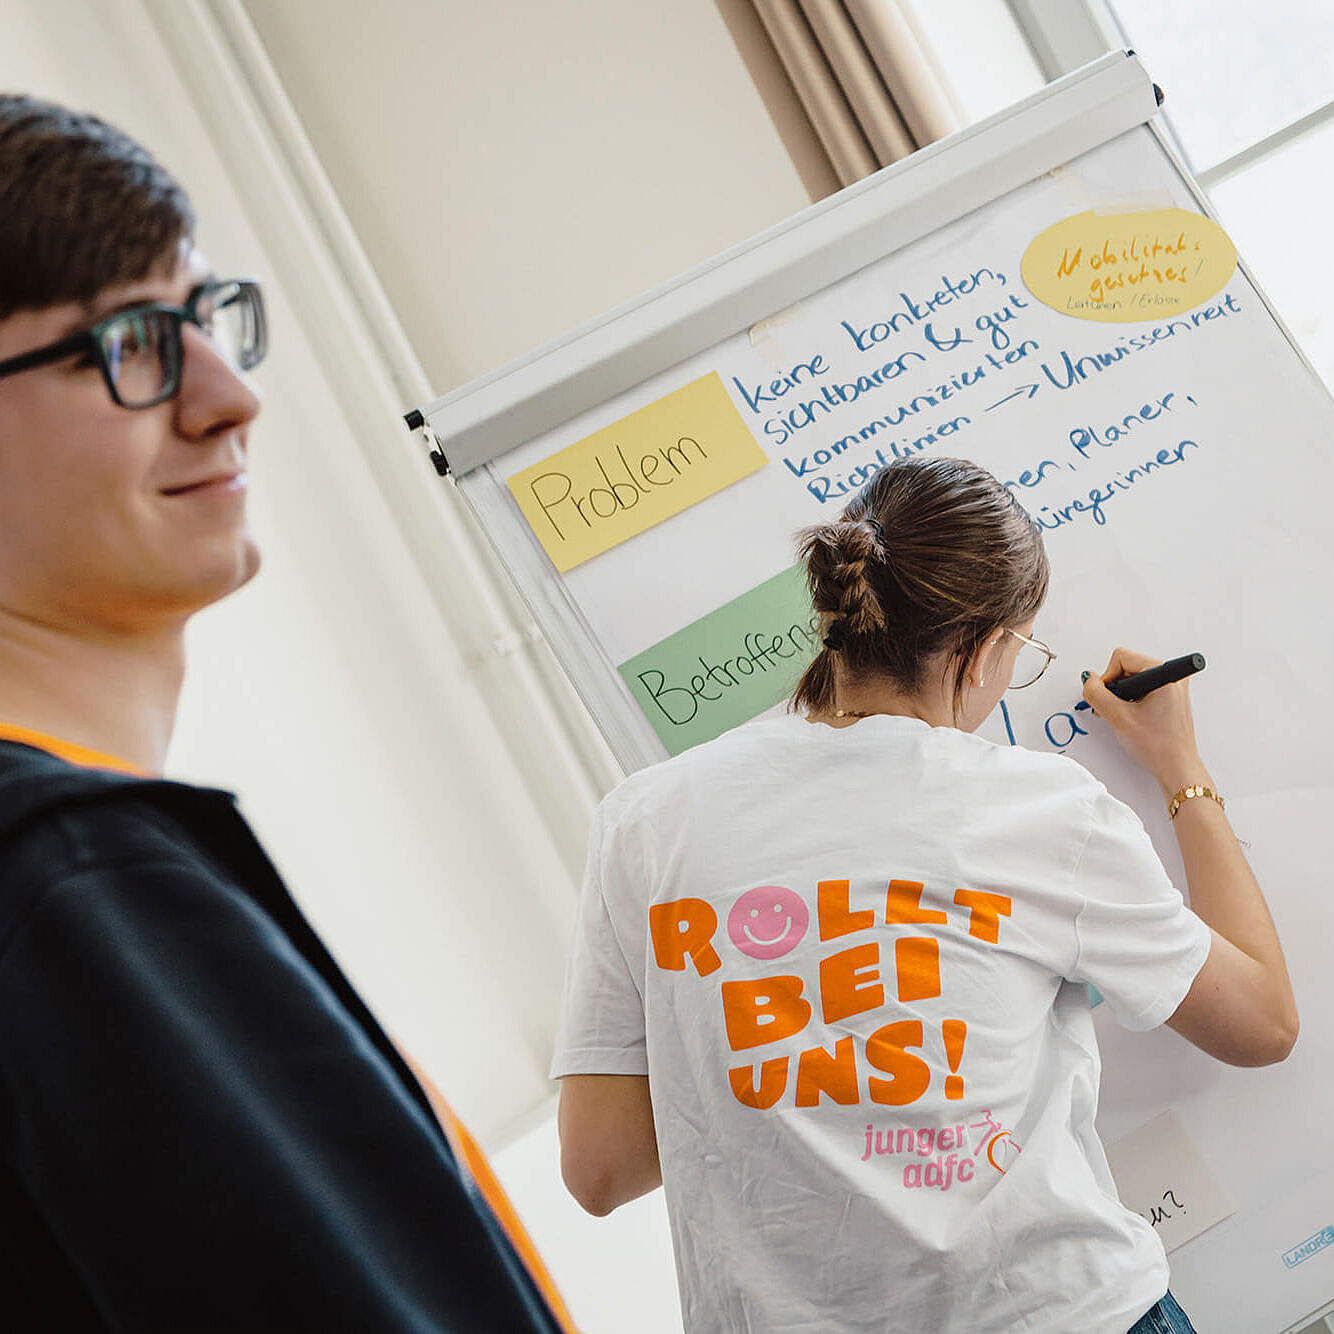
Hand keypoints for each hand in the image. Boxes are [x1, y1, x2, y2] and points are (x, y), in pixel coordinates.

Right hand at [1081, 647, 1208, 796]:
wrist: (1176, 768)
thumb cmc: (1159, 746)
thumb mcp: (1119, 717)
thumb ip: (1097, 694)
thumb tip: (1089, 680)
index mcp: (1166, 674)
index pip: (1122, 658)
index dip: (1107, 678)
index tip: (1107, 698)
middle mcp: (1173, 677)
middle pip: (1127, 666)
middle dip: (1114, 687)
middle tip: (1113, 709)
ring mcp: (1173, 687)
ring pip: (1133, 678)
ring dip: (1121, 696)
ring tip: (1123, 715)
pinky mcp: (1171, 697)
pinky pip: (1143, 688)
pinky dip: (1131, 700)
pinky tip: (1131, 717)